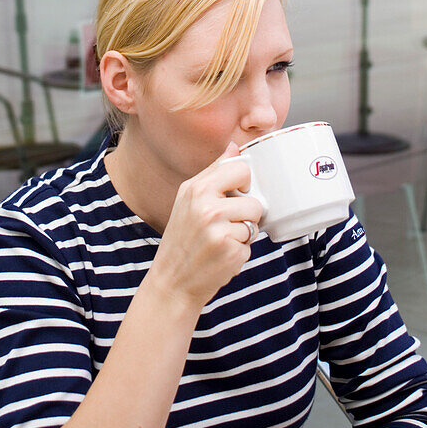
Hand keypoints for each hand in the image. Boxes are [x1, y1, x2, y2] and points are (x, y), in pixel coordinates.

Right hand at [149, 142, 262, 310]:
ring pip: (254, 224)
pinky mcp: (231, 253)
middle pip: (254, 200)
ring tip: (222, 240)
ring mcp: (219, 231)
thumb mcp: (188, 198)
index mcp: (196, 188)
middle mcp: (207, 207)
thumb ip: (213, 172)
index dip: (244, 182)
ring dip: (244, 234)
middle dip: (247, 213)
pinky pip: (251, 245)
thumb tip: (234, 147)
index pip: (240, 168)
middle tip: (228, 224)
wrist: (172, 281)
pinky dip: (240, 252)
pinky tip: (221, 256)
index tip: (237, 193)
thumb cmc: (182, 238)